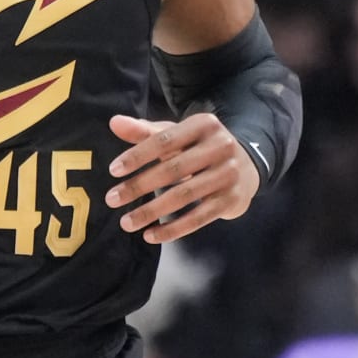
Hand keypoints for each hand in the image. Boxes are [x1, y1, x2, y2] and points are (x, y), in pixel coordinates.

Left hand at [106, 112, 260, 243]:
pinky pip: (198, 218)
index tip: (113, 171)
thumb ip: (144, 131)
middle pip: (173, 170)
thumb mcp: (176, 135)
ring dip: (151, 211)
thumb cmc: (199, 148)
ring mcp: (229, 174)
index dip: (138, 155)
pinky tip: (150, 235)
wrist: (246, 167)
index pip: (165, 140)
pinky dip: (172, 229)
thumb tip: (114, 122)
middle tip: (112, 199)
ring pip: (184, 196)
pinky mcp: (232, 199)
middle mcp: (221, 146)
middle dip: (139, 186)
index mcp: (204, 125)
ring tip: (126, 222)